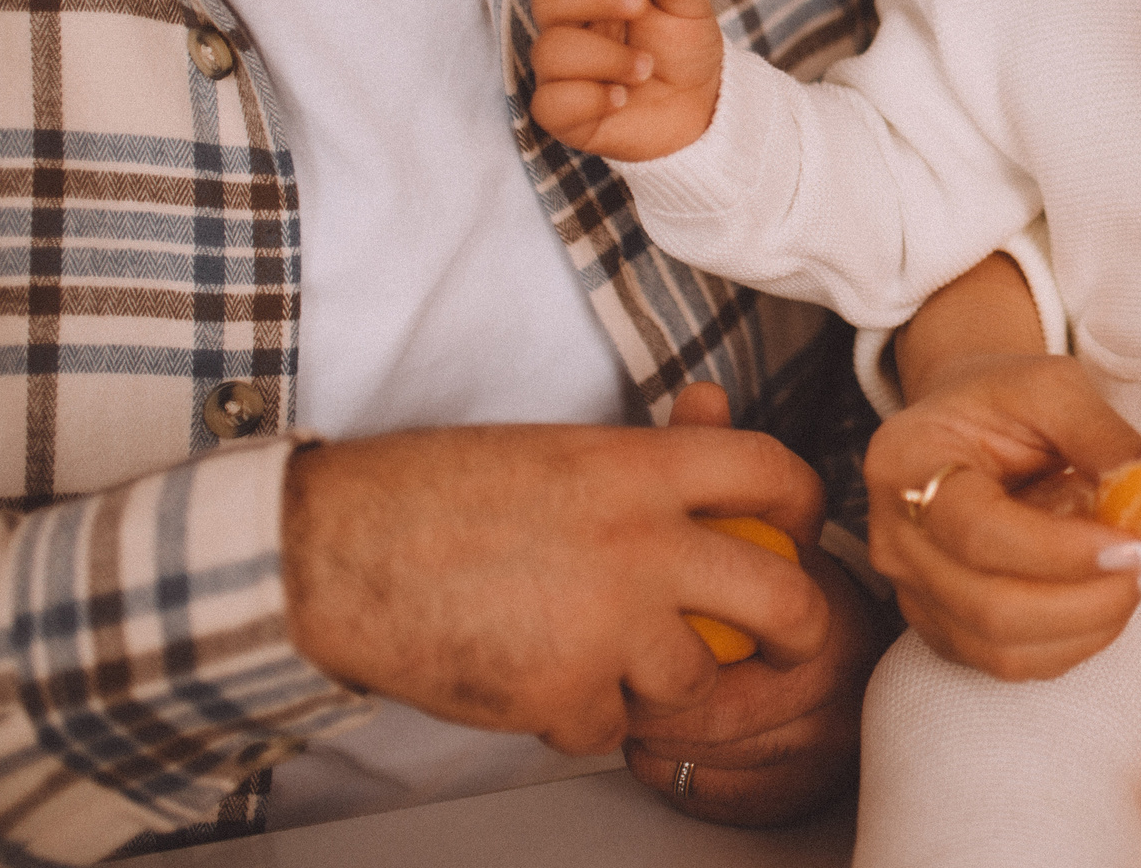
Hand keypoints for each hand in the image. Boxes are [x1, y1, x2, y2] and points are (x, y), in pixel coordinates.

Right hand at [282, 415, 827, 757]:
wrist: (337, 552)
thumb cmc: (434, 493)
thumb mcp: (557, 449)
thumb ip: (645, 452)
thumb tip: (712, 412)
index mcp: (639, 467)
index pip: (771, 471)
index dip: (803, 505)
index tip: (799, 531)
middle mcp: (643, 542)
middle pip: (783, 597)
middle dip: (799, 629)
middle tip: (784, 643)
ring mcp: (609, 623)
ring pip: (694, 678)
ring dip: (661, 683)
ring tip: (609, 660)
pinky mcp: (565, 692)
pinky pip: (612, 729)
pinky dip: (583, 719)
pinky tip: (541, 683)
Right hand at [531, 0, 724, 160]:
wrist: (700, 111)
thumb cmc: (685, 54)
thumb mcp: (690, 11)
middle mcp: (570, 27)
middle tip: (640, 9)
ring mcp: (562, 70)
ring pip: (550, 51)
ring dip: (605, 56)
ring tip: (645, 68)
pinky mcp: (564, 114)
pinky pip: (549, 103)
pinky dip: (590, 98)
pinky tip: (621, 98)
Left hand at [620, 383, 889, 826]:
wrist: (842, 669)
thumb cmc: (777, 585)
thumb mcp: (748, 516)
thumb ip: (721, 458)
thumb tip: (700, 395)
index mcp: (830, 607)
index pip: (740, 633)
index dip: (672, 630)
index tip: (635, 616)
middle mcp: (839, 679)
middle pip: (712, 706)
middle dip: (650, 691)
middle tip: (609, 670)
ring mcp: (822, 743)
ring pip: (705, 756)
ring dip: (652, 735)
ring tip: (625, 703)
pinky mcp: (797, 796)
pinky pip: (716, 797)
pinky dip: (675, 774)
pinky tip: (658, 746)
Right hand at [866, 353, 1140, 680]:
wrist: (962, 422)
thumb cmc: (1003, 400)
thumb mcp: (1053, 389)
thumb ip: (1106, 437)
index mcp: (906, 463)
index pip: (979, 533)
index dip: (1062, 553)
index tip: (1135, 545)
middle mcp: (895, 539)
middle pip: (989, 607)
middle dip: (1087, 601)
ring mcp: (912, 592)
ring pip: (1002, 650)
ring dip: (1088, 628)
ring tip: (1139, 580)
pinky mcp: (941, 626)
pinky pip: (1009, 662)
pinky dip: (1072, 644)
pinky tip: (1108, 602)